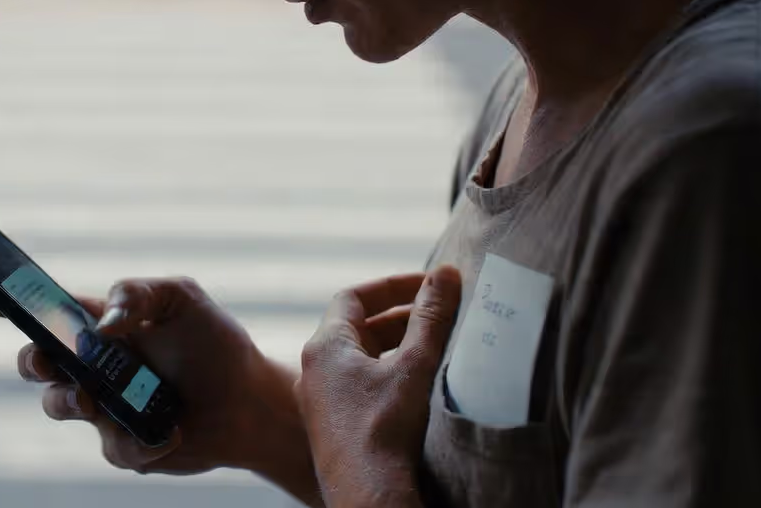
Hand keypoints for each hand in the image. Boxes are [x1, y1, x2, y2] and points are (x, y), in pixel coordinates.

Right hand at [0, 278, 318, 500]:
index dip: (14, 305)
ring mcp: (104, 407)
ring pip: (59, 405)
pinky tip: (170, 430)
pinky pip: (112, 447)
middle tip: (49, 359)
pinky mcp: (123, 445)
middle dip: (32, 359)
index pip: (48, 313)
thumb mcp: (182, 298)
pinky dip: (139, 440)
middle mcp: (94, 366)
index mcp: (101, 326)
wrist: (250, 401)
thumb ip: (139, 293)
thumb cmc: (214, 343)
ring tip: (94, 398)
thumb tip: (102, 321)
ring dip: (69, 400)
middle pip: (37, 362)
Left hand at [296, 266, 461, 507]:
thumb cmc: (384, 429)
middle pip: (357, 328)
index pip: (353, 297)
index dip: (392, 285)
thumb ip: (431, 317)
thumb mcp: (414, 366)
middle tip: (441, 317)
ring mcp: (319, 402)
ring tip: (436, 350)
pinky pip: (358, 388)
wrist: (367, 495)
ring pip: (359, 360)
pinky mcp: (332, 427)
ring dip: (396, 349)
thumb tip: (447, 274)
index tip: (428, 285)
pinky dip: (387, 377)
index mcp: (324, 347)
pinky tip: (416, 389)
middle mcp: (314, 371)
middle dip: (401, 318)